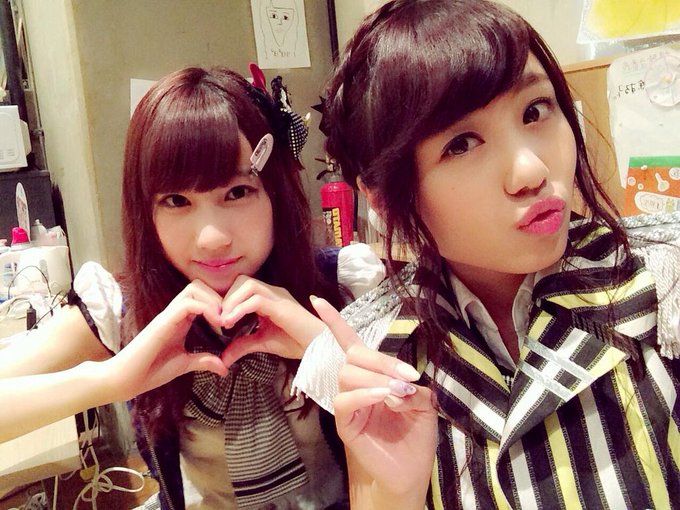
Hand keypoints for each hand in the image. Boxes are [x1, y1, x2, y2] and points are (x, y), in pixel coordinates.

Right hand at [103, 280, 228, 400]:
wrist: (126, 380)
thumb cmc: (150, 371)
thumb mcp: (184, 364)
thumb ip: (203, 361)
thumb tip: (225, 368)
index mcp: (180, 320)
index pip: (201, 295)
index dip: (219, 303)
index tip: (231, 321)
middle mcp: (174, 313)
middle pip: (198, 286)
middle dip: (218, 297)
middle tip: (229, 318)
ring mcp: (167, 316)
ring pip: (194, 289)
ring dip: (213, 301)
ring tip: (223, 321)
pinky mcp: (162, 323)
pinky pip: (187, 304)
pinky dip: (205, 309)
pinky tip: (216, 324)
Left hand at [219, 275, 325, 365]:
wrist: (319, 348)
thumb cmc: (295, 342)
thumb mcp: (262, 343)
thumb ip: (243, 346)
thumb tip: (223, 358)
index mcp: (269, 297)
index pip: (242, 286)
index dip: (227, 299)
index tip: (218, 320)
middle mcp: (273, 292)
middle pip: (243, 280)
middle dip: (227, 297)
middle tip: (219, 319)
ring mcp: (279, 297)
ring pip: (248, 285)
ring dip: (231, 302)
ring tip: (224, 321)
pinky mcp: (282, 307)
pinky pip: (256, 300)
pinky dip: (239, 310)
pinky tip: (231, 323)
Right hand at [312, 297, 437, 508]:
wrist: (410, 471)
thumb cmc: (415, 435)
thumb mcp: (425, 404)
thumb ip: (414, 387)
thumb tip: (398, 384)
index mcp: (371, 375)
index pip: (350, 343)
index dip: (336, 322)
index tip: (318, 301)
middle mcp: (356, 384)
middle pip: (353, 354)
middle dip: (380, 359)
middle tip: (407, 376)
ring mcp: (348, 403)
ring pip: (348, 372)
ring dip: (376, 376)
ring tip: (398, 393)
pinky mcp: (345, 423)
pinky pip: (345, 399)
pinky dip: (365, 393)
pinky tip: (384, 398)